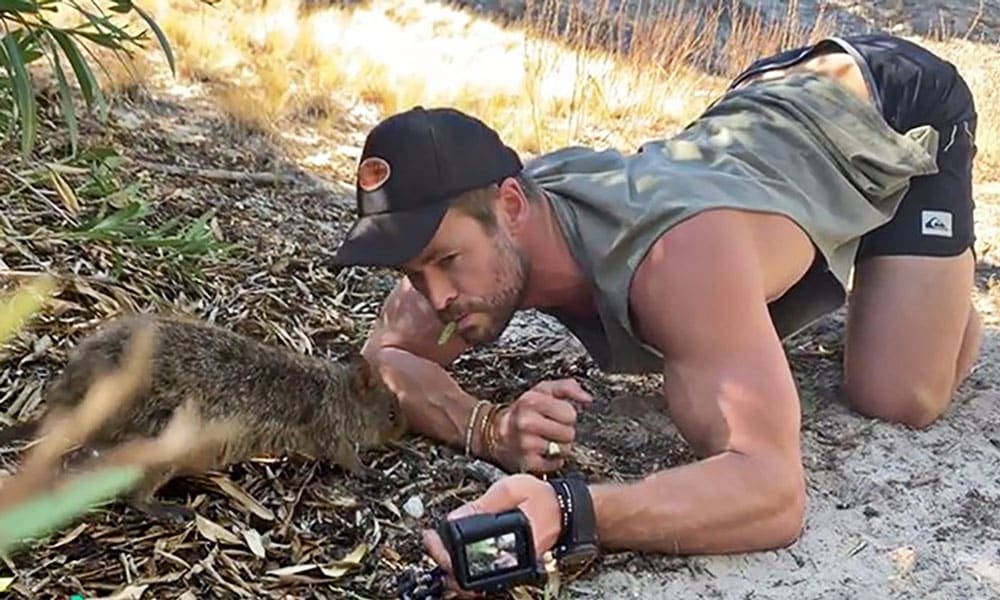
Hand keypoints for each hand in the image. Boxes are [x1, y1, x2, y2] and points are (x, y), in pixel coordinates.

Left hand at [422, 474, 560, 595]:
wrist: (564, 509)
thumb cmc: (541, 498)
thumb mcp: (510, 490)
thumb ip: (482, 505)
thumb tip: (453, 519)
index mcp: (510, 541)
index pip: (469, 556)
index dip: (444, 550)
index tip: (431, 537)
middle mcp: (510, 561)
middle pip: (467, 576)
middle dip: (442, 560)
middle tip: (430, 541)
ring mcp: (510, 568)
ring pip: (473, 582)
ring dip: (451, 568)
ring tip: (438, 548)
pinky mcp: (509, 568)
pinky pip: (482, 577)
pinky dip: (464, 570)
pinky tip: (454, 555)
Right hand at [491, 379, 592, 472]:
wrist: (498, 432)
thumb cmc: (524, 411)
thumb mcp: (543, 390)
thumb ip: (567, 387)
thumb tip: (587, 399)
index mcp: (532, 401)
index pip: (570, 413)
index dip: (566, 415)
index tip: (556, 415)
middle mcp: (527, 422)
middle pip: (569, 433)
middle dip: (564, 431)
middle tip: (551, 428)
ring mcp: (527, 444)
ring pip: (565, 449)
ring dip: (560, 446)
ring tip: (547, 440)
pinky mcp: (528, 462)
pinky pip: (556, 464)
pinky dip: (553, 460)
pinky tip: (543, 451)